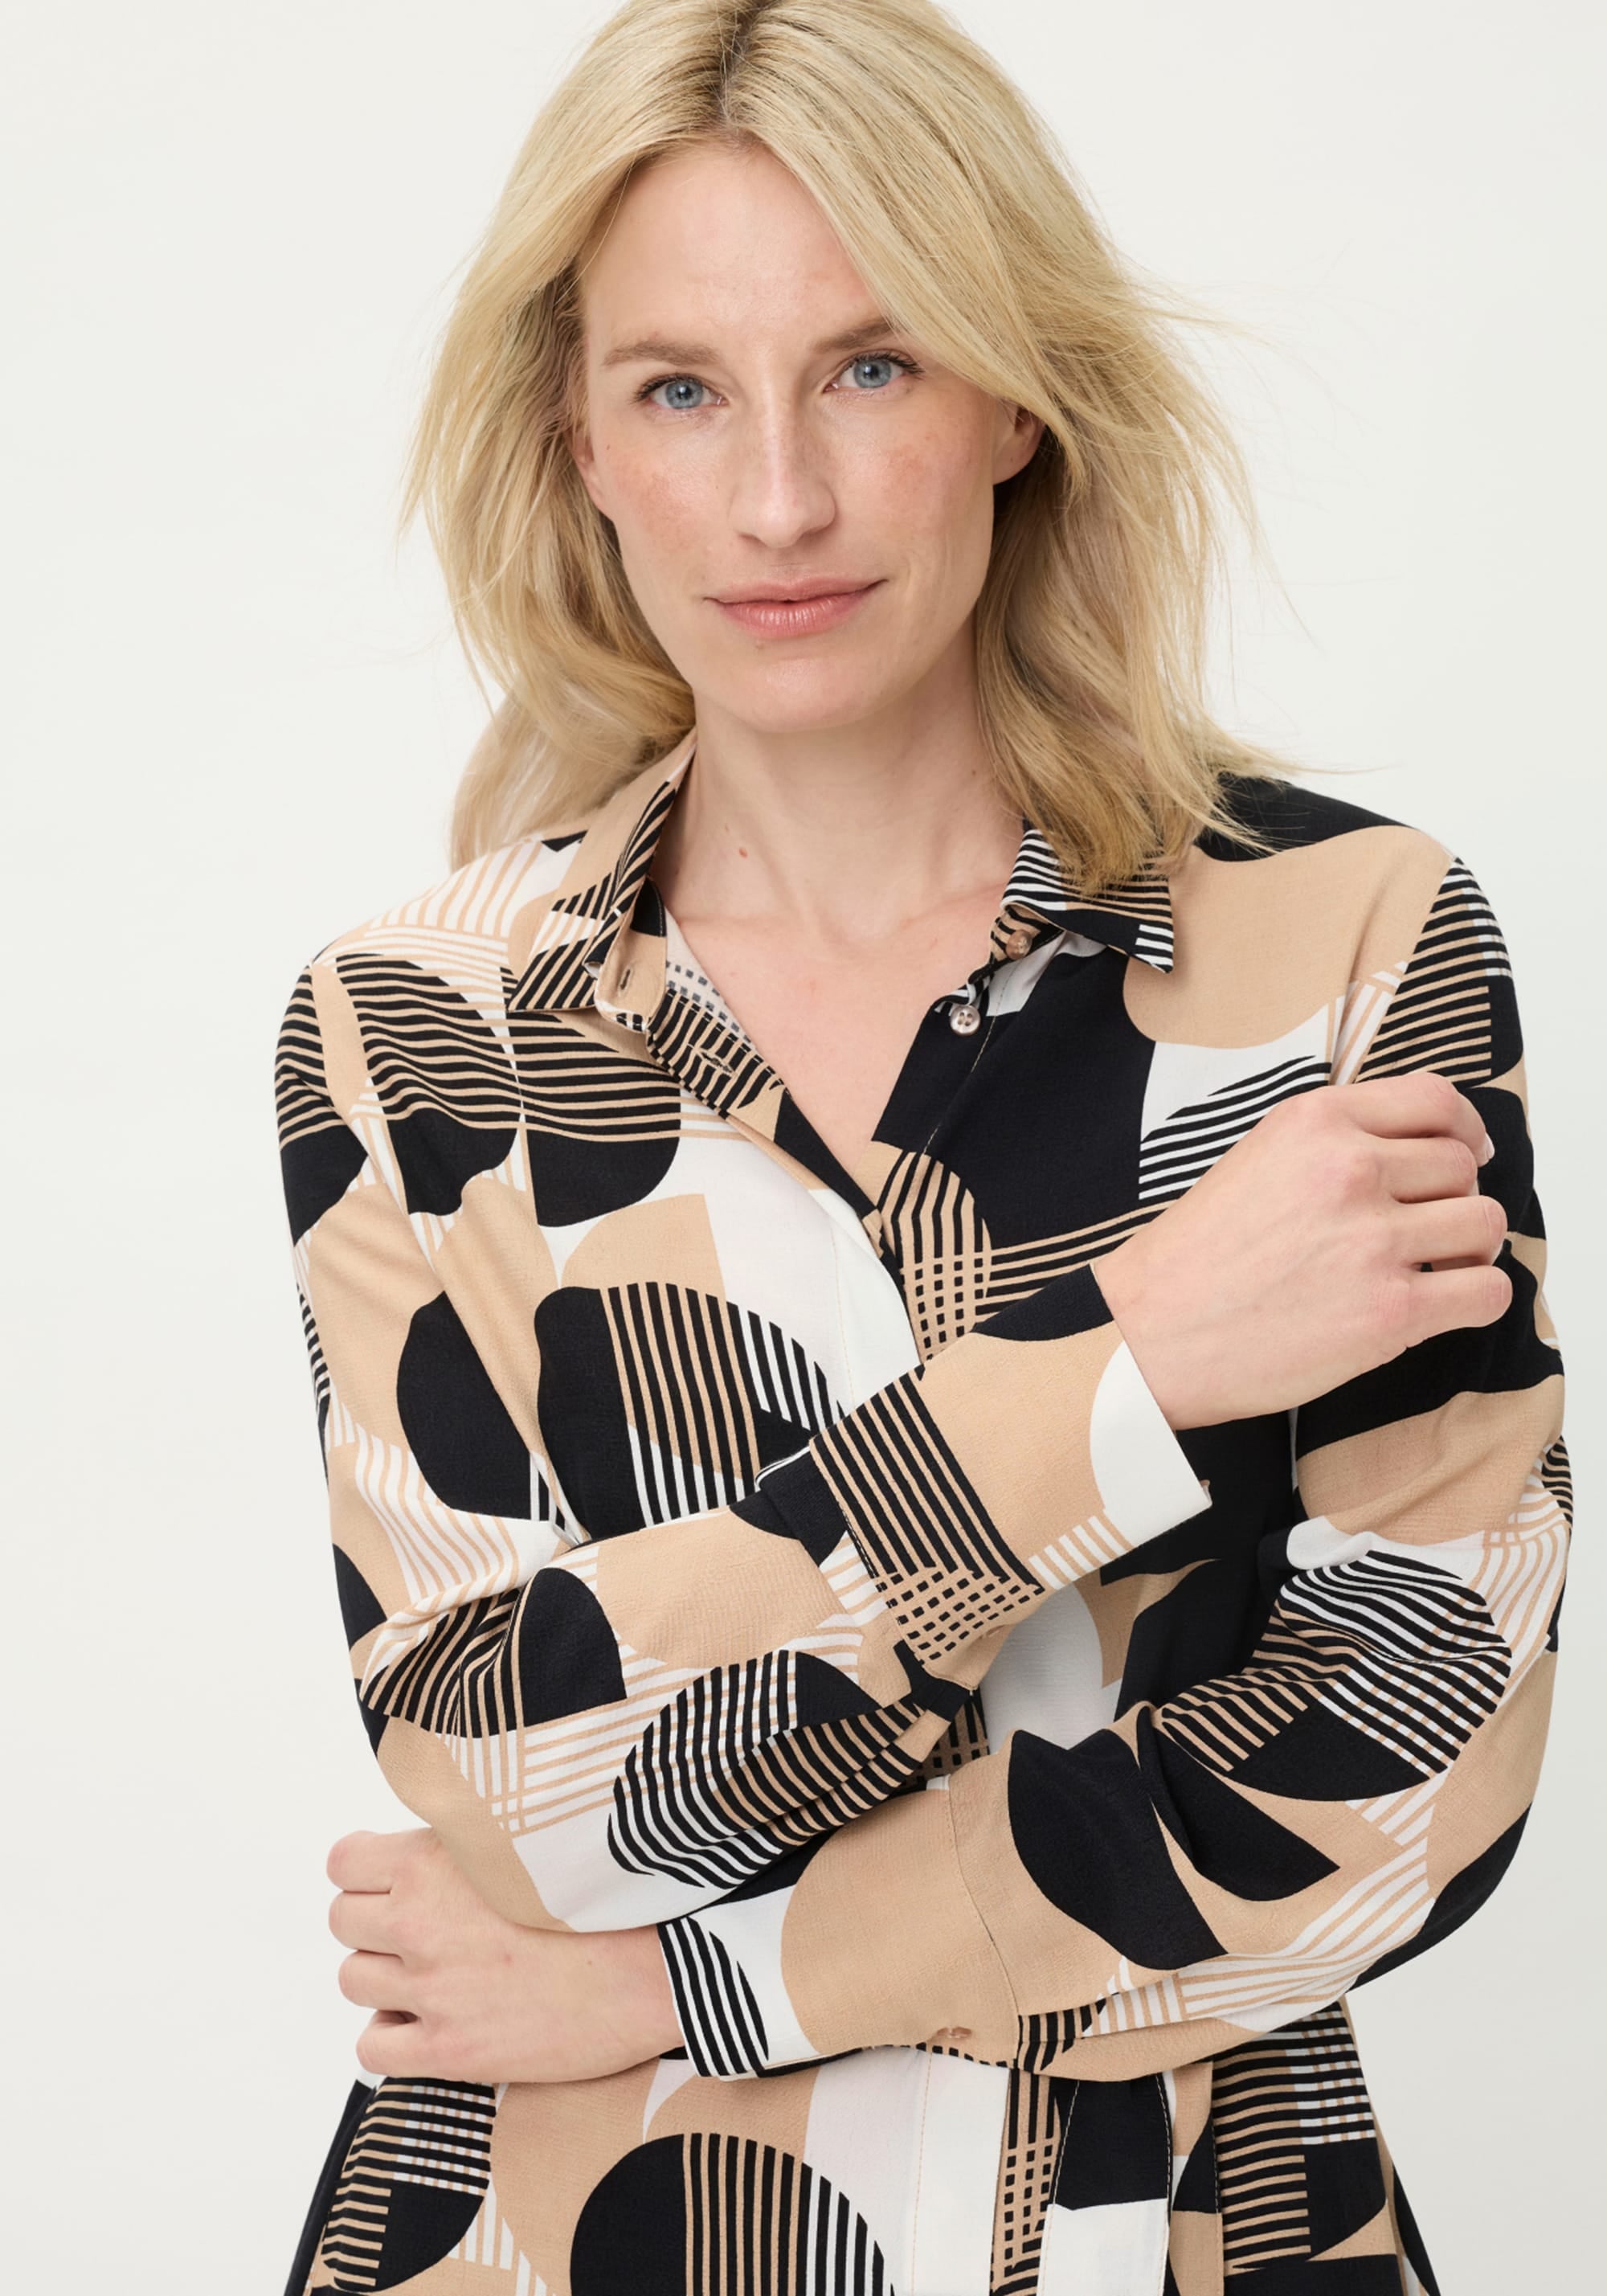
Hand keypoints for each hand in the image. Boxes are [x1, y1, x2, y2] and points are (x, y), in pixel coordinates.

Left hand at [326, 1827, 681, 2082]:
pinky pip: (372, 2049)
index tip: (395, 1880)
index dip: (367, 1871)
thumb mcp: (525, 1841)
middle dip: (376, 1922)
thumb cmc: (602, 1898)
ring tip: (432, 1973)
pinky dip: (391, 2037)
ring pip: (354, 1979)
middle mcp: (421, 1922)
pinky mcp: (448, 2050)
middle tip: (421, 1928)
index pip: (344, 1862)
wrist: (652, 1968)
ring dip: (385, 1977)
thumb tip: (424, 1848)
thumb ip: (463, 1843)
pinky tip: (429, 2022)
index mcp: (435, 1861)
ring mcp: (431, 1990)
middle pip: (344, 1920)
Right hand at [1093, 1071, 1511, 1429]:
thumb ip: (1332, 1142)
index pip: (1435, 1099)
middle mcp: (1350, 1169)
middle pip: (1462, 1166)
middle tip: (1422, 1232)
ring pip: (1484, 1224)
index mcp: (1315, 1122)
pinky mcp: (1391, 1311)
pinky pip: (1487, 1292)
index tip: (1469, 1153)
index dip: (1465, 1129)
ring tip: (1432, 1271)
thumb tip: (1418, 1152)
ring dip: (1468, 1250)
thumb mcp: (1258, 1158)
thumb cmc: (1196, 1259)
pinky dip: (1476, 1299)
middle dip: (1452, 1199)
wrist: (1151, 1333)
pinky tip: (1440, 1308)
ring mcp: (1373, 1240)